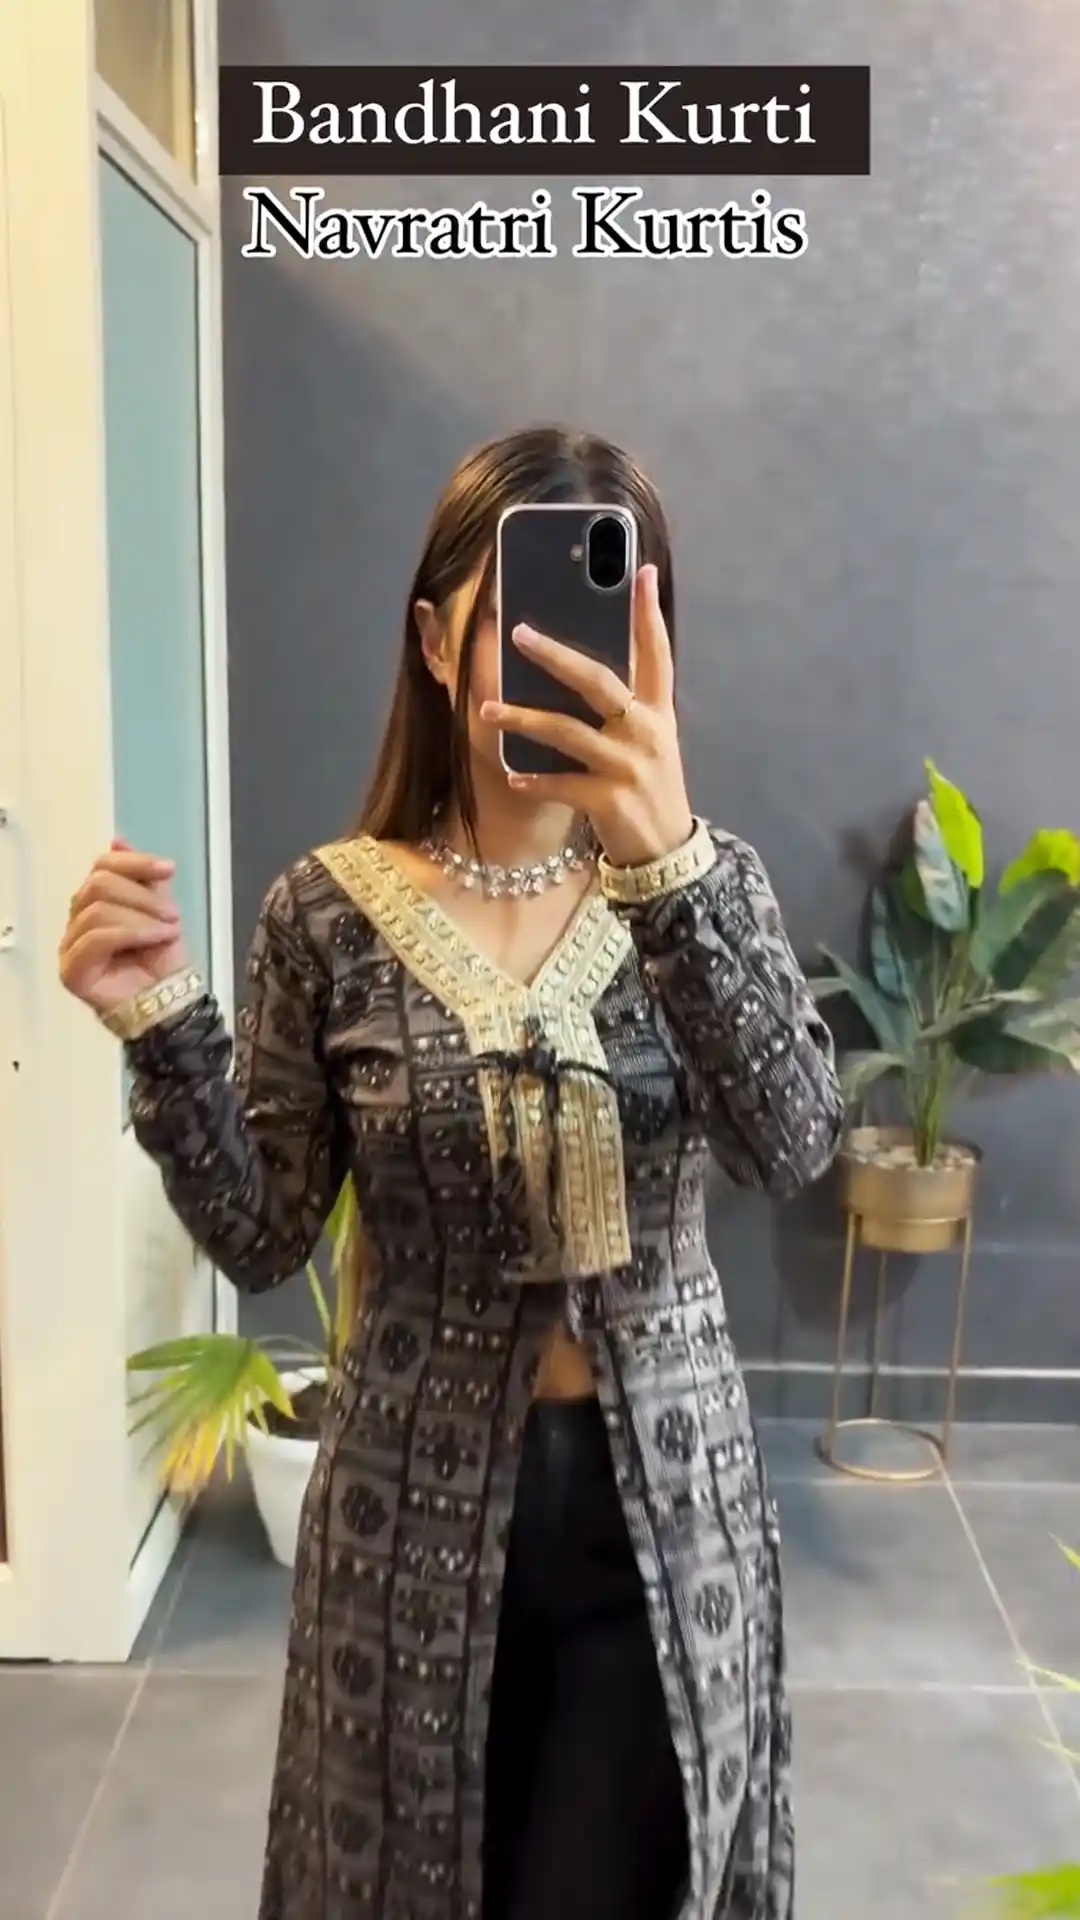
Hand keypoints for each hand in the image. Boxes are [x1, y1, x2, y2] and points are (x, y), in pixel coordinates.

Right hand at [59, 838, 187, 1017]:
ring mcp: (71, 946)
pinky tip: (157, 937)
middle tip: (172, 913)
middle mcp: (77, 920)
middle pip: (97, 885)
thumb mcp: (159, 909)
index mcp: (95, 902)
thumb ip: (142, 878)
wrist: (170, 1001)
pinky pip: (95, 938)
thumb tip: (118, 841)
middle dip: (140, 895)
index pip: (101, 867)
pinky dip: (132, 933)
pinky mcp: (72, 971)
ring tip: (169, 929)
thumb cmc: (163, 959)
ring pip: (97, 910)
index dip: (134, 863)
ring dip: (141, 917)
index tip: (168, 868)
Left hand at [480, 564, 694, 868]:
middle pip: (598, 682)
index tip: (638, 569)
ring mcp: (628, 767)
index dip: (648, 612)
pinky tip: (512, 775)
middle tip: (517, 633)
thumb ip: (623, 704)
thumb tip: (574, 664)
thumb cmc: (647, 787)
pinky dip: (534, 780)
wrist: (666, 853)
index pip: (656, 652)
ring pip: (568, 733)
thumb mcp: (649, 740)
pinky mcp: (609, 802)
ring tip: (486, 710)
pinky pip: (562, 784)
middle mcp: (646, 732)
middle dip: (555, 656)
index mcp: (656, 711)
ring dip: (523, 719)